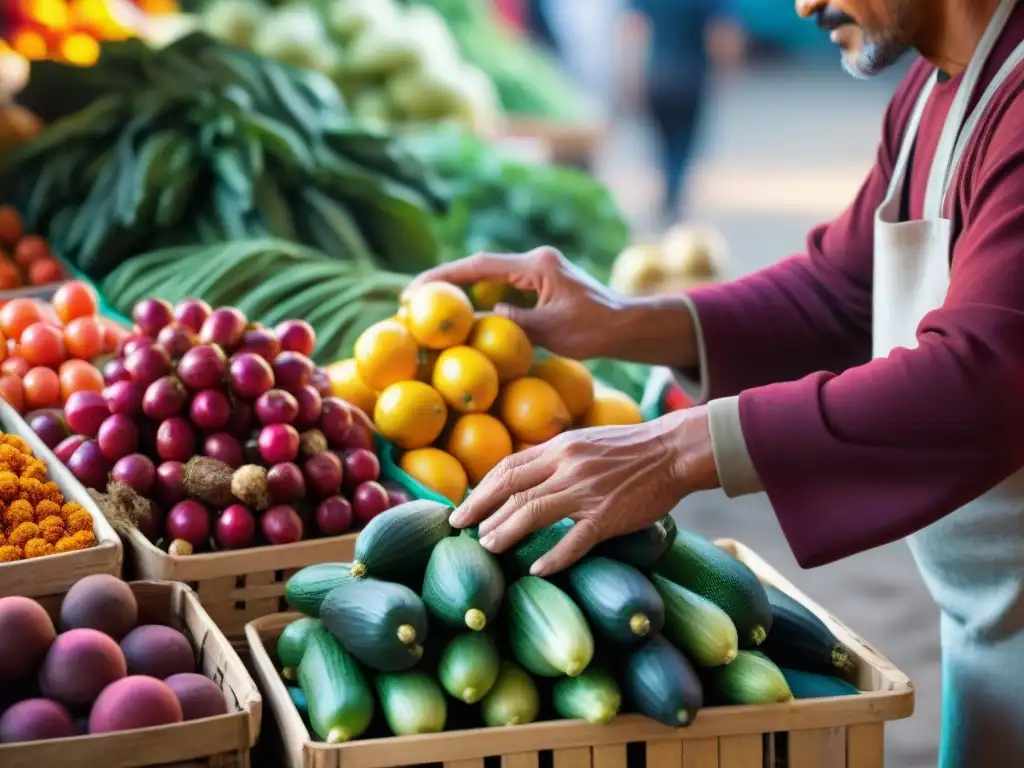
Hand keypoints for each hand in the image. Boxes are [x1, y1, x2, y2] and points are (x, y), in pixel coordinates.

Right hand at [406, 247, 696, 367]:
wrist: (627, 325)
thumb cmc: (595, 329)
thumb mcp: (551, 331)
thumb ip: (514, 322)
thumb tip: (482, 317)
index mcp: (537, 265)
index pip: (481, 265)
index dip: (445, 276)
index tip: (417, 288)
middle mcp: (536, 260)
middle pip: (481, 266)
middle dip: (446, 280)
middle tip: (413, 298)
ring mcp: (539, 269)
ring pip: (491, 275)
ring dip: (463, 288)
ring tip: (431, 307)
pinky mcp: (543, 282)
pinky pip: (505, 286)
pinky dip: (483, 297)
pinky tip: (465, 314)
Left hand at [450, 406, 719, 575]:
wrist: (674, 450)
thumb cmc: (630, 450)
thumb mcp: (584, 442)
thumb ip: (554, 458)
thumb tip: (521, 479)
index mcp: (560, 446)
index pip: (507, 468)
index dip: (480, 491)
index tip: (462, 509)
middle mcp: (567, 465)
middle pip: (511, 490)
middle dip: (481, 512)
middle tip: (462, 531)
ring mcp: (587, 491)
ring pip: (532, 513)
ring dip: (505, 532)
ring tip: (488, 548)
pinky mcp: (608, 516)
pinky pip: (574, 542)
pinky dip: (553, 558)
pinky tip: (537, 570)